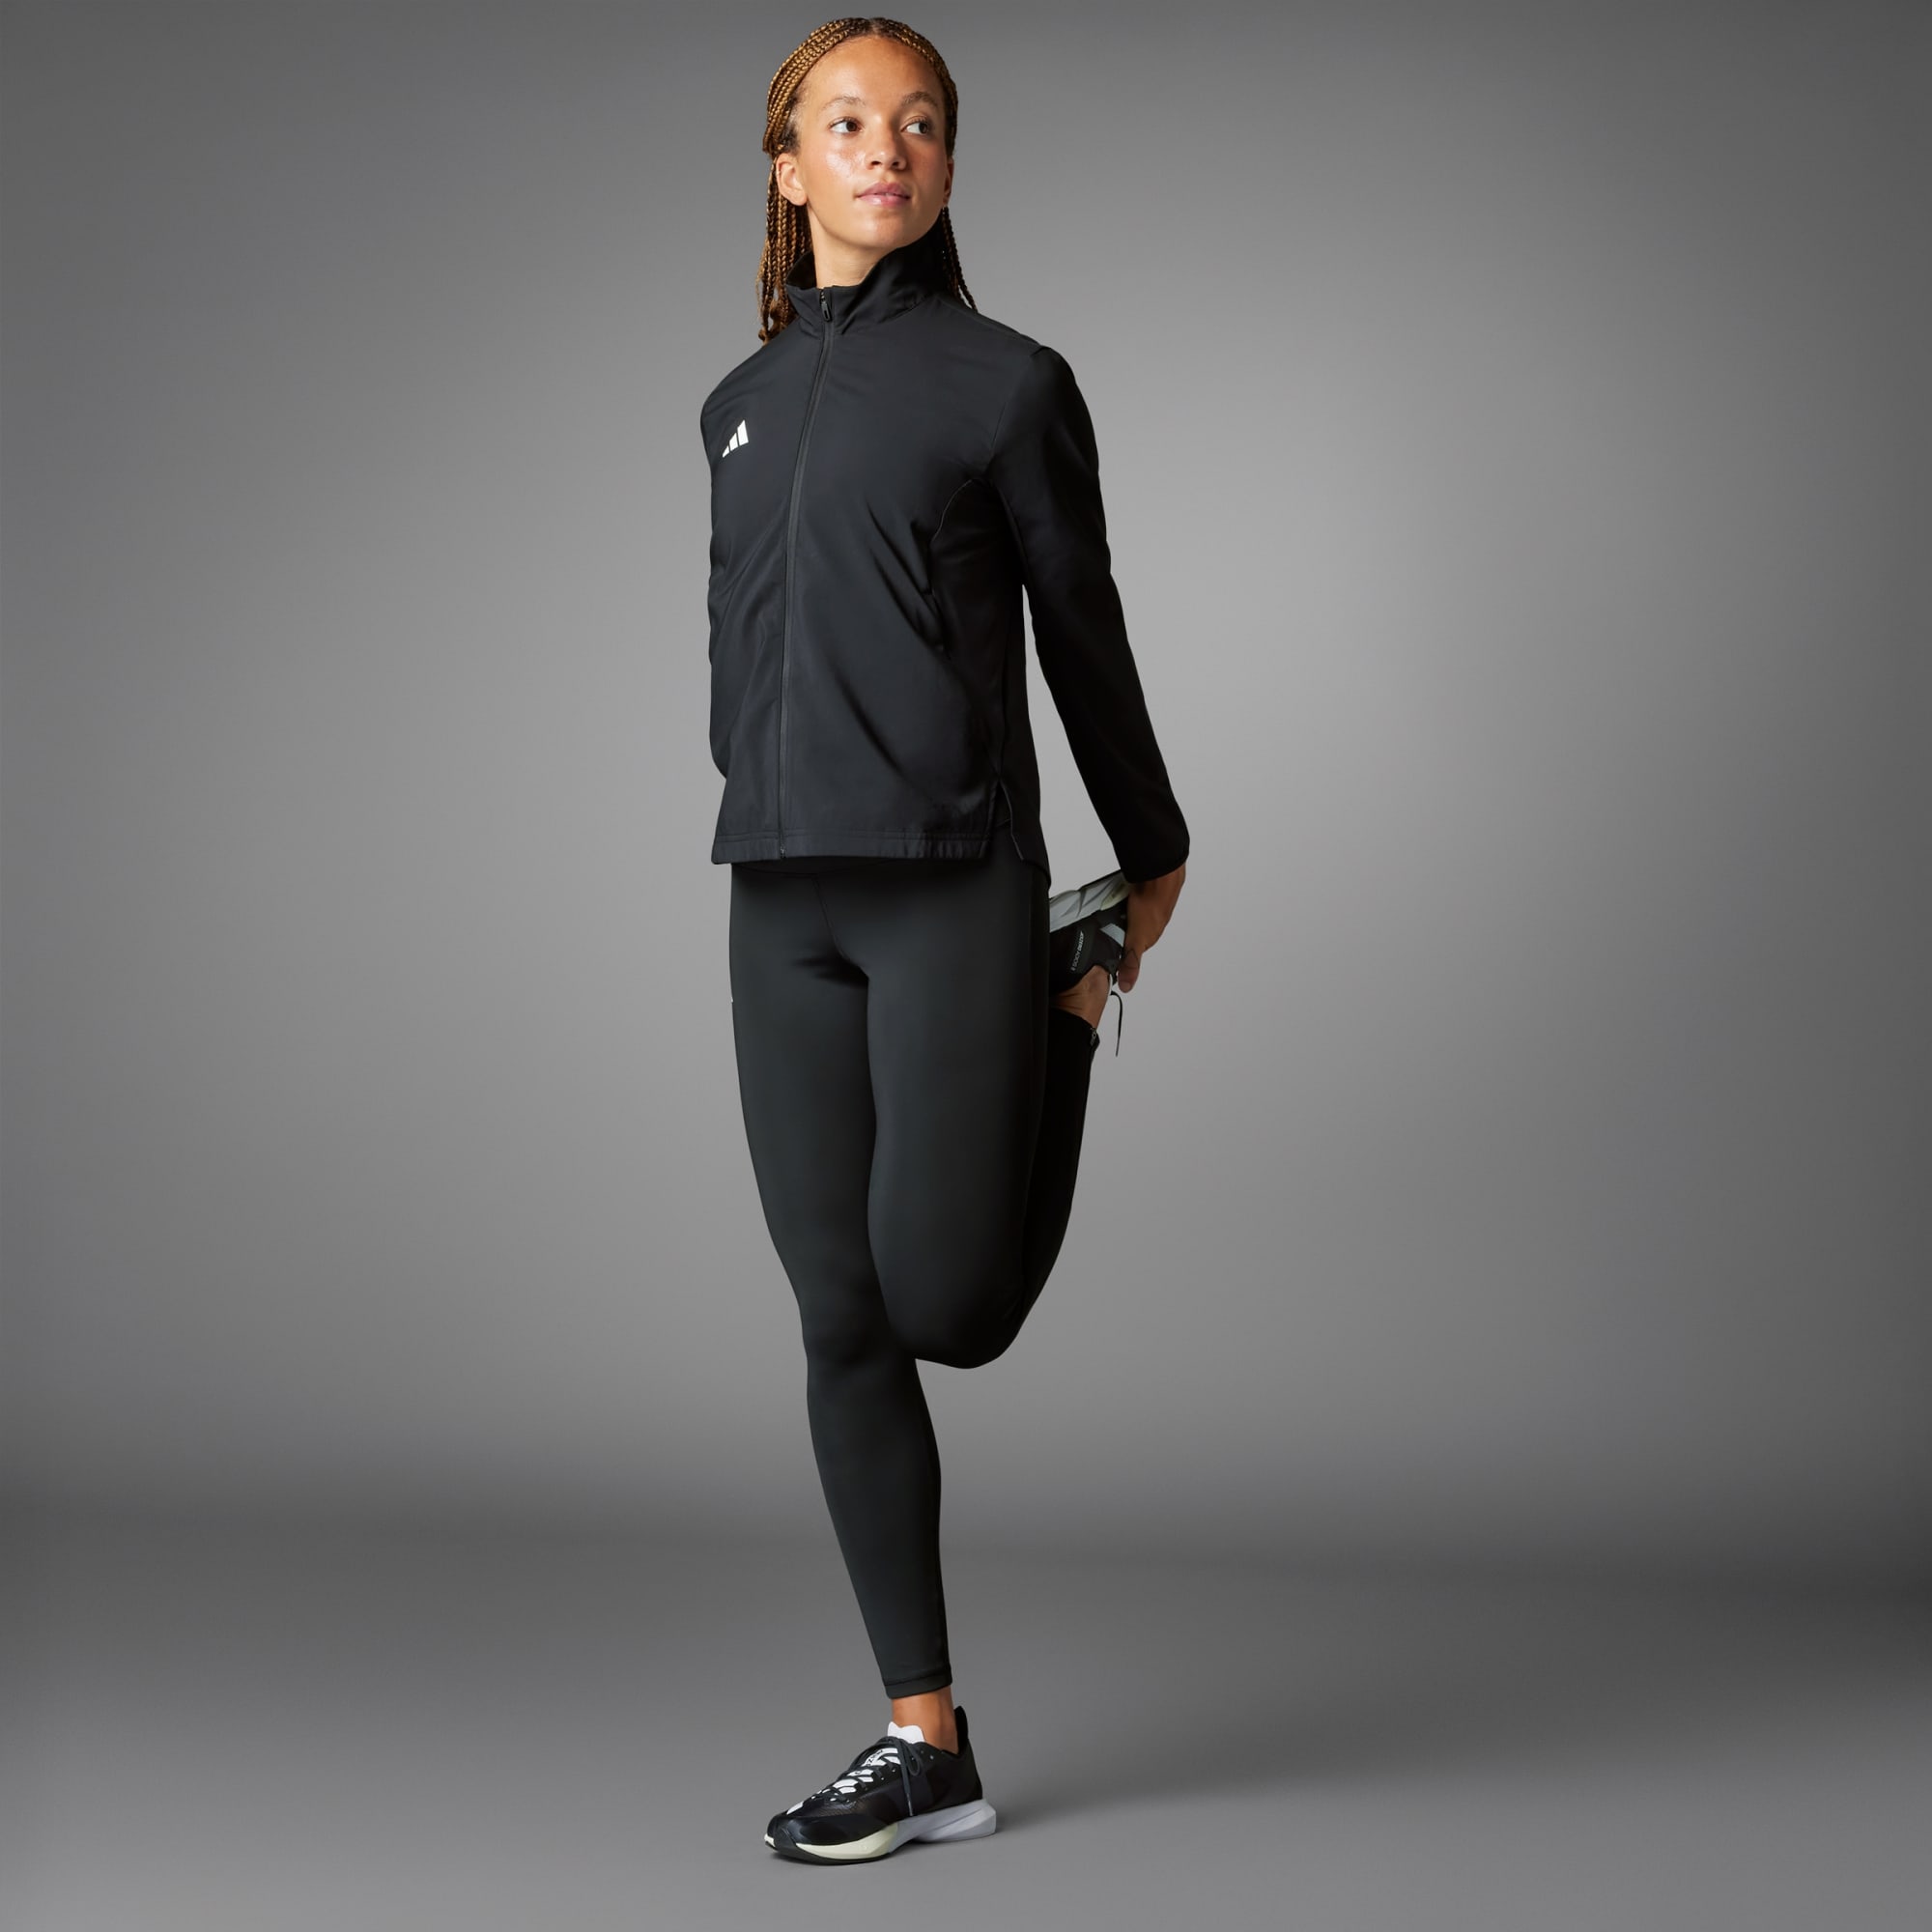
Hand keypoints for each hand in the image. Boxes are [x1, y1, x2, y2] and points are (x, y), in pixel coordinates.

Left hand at [1118, 860, 1184, 993]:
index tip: (1107, 948)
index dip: (1119, 948)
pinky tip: (1121, 897)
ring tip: (1111, 910)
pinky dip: (1127, 900)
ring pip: (1133, 915)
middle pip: (1132, 931)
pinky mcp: (1147, 892)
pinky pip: (1133, 900)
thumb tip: (1127, 986)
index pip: (1132, 949)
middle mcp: (1154, 923)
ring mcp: (1151, 906)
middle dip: (1119, 930)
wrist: (1159, 874)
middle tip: (1106, 926)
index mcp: (1151, 937)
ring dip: (1123, 913)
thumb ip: (1131, 962)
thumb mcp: (1136, 938)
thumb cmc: (1152, 903)